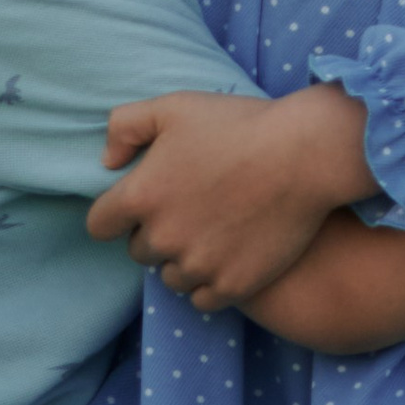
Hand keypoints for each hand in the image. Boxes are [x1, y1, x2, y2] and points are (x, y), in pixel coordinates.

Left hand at [88, 85, 371, 311]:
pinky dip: (210, 282)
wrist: (305, 154)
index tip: (141, 204)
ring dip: (183, 260)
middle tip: (190, 208)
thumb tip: (108, 163)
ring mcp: (198, 266)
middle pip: (139, 251)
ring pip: (171, 277)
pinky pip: (202, 299)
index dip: (117, 214)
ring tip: (212, 231)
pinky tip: (226, 257)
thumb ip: (125, 127)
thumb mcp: (174, 106)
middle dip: (156, 232)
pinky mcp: (232, 286)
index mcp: (142, 196)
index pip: (100, 225)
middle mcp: (163, 238)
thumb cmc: (239, 124)